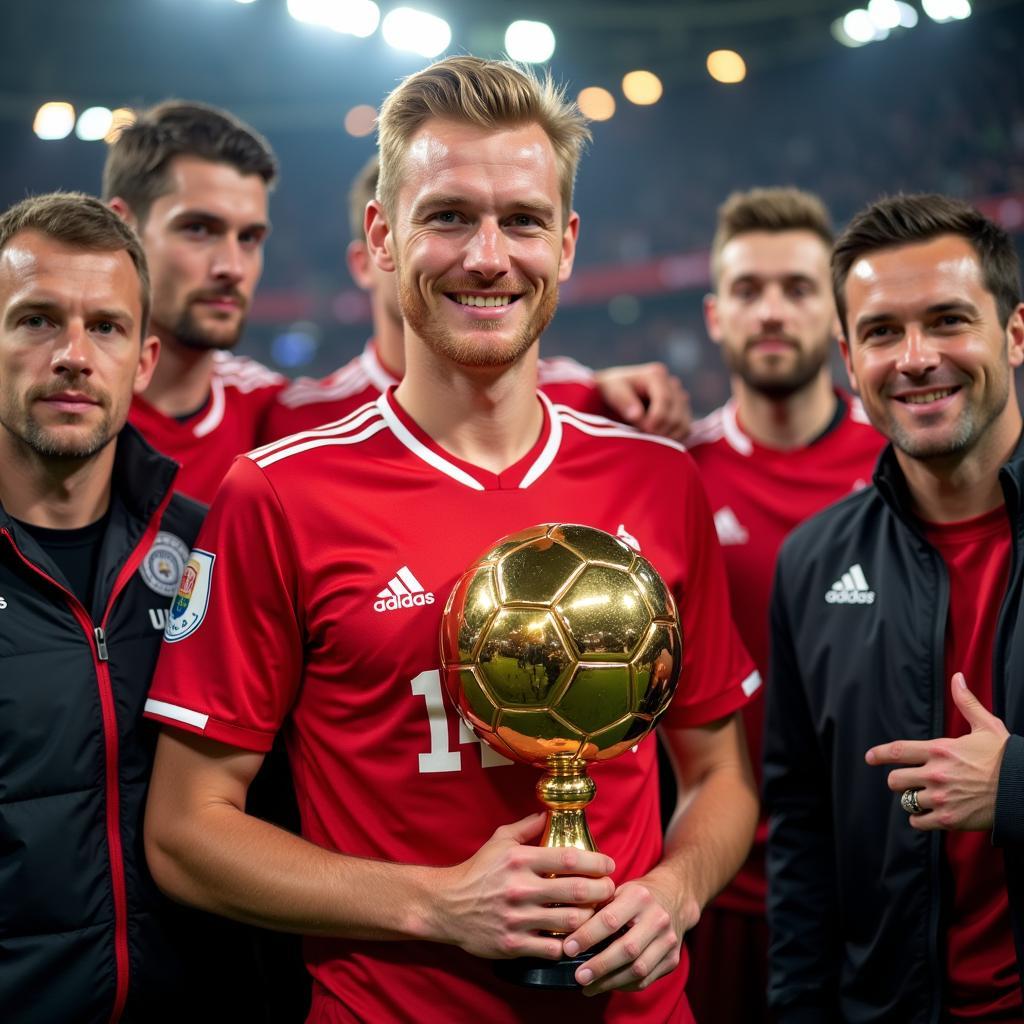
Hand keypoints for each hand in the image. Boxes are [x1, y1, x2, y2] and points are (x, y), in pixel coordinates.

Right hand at [436, 813, 615, 960]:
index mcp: (519, 860)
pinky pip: (553, 949)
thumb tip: (550, 814)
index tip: (609, 866)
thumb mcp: (499, 840)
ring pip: (570, 922)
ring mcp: (517, 918)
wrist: (446, 906)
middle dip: (602, 891)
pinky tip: (574, 938)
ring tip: (597, 914)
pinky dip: (568, 944)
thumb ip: (527, 827)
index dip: (596, 862)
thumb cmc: (477, 871)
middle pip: (577, 891)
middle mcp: (520, 888)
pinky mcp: (513, 944)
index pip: (569, 858)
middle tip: (610, 891)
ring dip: (590, 919)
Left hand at [560, 872, 694, 994]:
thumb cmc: (636, 895)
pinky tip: (607, 984)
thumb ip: (598, 908)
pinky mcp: (673, 959)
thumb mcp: (618, 890)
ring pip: (638, 969)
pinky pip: (646, 980)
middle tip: (578, 976)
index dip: (587, 936)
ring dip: (610, 982)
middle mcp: (657, 918)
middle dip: (599, 966)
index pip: (610, 920)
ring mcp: (668, 941)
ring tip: (588, 987)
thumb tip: (568, 932)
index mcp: (639, 897)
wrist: (674, 897)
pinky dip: (624, 985)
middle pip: (627, 949)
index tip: (568, 949)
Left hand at [594, 363, 691, 439]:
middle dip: (660, 429)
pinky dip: (674, 439)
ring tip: (648, 442)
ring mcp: (679, 398)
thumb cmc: (609, 391)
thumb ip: (623, 401)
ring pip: (683, 423)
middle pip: (676, 413)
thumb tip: (637, 416)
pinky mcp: (682, 412)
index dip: (657, 418)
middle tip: (644, 440)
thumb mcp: (611, 390)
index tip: (644, 431)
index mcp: (656, 374)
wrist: (612, 395)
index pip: (665, 399)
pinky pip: (685, 430)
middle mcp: (671, 383)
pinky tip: (657, 442)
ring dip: (667, 436)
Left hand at [865, 672, 1009, 830]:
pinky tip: (928, 815)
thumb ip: (967, 703)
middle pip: (895, 780)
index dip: (878, 754)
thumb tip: (958, 678)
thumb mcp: (987, 726)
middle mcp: (935, 774)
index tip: (869, 757)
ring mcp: (941, 798)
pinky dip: (920, 819)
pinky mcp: (949, 819)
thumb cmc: (1006, 758)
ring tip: (923, 798)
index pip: (897, 751)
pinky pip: (918, 822)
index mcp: (939, 750)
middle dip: (898, 781)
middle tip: (907, 781)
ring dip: (912, 800)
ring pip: (906, 801)